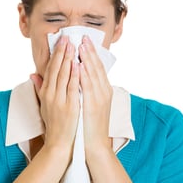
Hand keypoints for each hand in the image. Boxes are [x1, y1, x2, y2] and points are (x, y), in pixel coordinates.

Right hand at [30, 36, 79, 153]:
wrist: (59, 143)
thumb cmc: (53, 123)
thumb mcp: (43, 104)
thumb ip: (39, 88)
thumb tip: (32, 74)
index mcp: (46, 92)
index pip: (50, 69)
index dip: (56, 54)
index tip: (60, 42)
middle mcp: (51, 94)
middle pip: (56, 69)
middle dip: (62, 52)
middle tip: (67, 37)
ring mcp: (60, 100)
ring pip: (64, 75)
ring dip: (68, 59)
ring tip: (73, 45)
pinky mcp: (70, 106)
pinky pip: (72, 88)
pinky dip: (75, 75)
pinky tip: (78, 64)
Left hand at [79, 35, 112, 150]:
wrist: (94, 145)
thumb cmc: (89, 124)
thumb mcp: (89, 104)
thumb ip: (85, 89)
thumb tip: (79, 77)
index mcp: (103, 90)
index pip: (97, 68)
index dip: (92, 54)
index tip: (85, 41)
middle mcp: (104, 91)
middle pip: (97, 67)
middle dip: (90, 51)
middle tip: (83, 37)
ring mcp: (100, 98)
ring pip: (93, 74)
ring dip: (87, 58)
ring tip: (81, 45)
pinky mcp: (94, 105)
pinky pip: (88, 86)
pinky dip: (84, 74)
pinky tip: (80, 64)